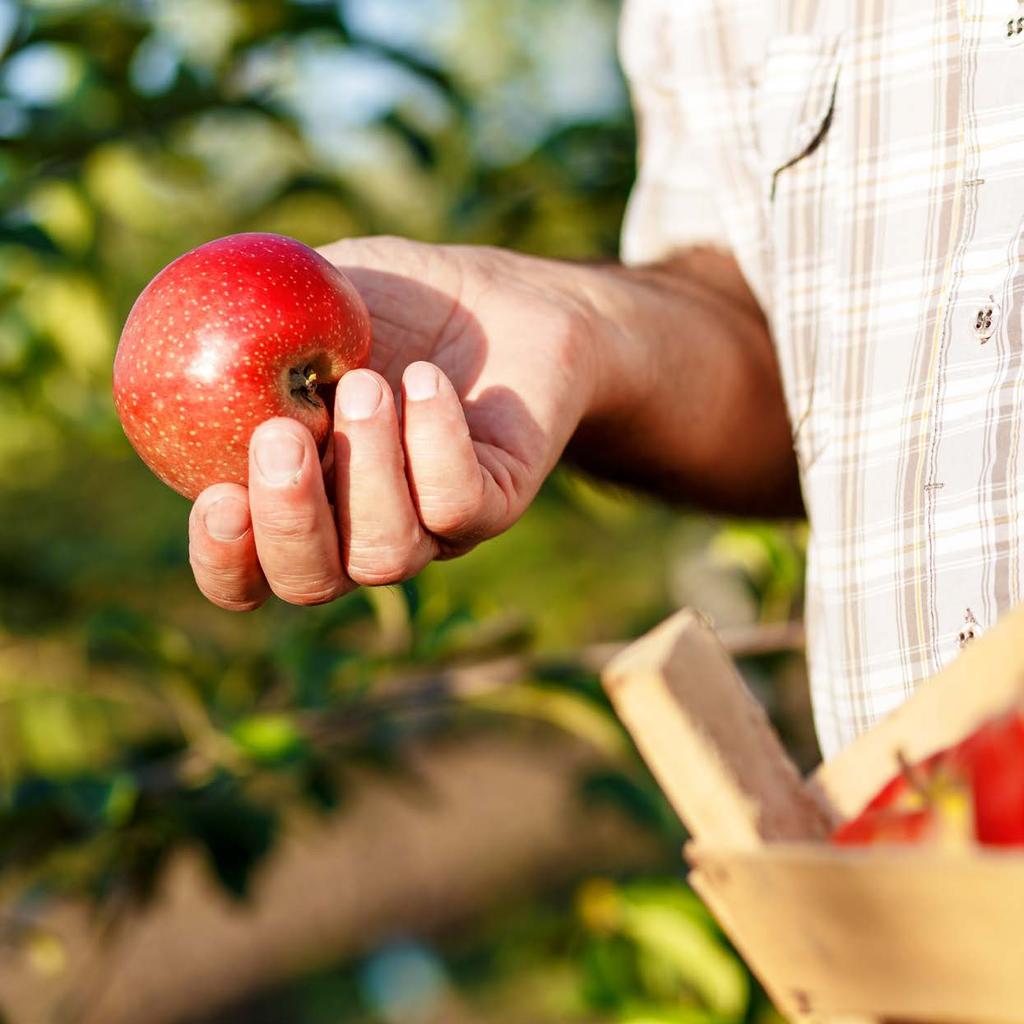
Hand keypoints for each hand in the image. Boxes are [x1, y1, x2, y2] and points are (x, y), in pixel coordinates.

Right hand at [187, 237, 600, 609]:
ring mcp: (431, 527)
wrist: (500, 297)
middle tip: (283, 437)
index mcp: (301, 498)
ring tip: (367, 382)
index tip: (218, 499)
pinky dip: (436, 445)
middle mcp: (361, 529)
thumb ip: (252, 324)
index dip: (224, 559)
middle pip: (311, 582)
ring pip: (387, 555)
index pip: (247, 573)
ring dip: (368, 472)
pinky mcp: (495, 503)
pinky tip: (429, 381)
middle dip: (289, 522)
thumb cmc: (393, 302)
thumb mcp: (310, 295)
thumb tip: (191, 339)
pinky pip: (459, 507)